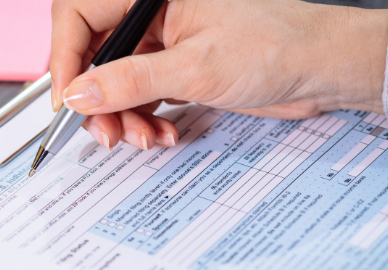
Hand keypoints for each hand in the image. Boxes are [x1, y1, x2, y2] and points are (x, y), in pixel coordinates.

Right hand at [50, 0, 387, 150]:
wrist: (323, 70)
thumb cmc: (278, 45)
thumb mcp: (195, 67)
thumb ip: (129, 81)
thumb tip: (78, 93)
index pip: (80, 14)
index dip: (64, 57)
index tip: (66, 99)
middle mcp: (151, 12)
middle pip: (92, 53)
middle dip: (95, 99)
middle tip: (104, 132)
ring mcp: (160, 42)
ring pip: (111, 81)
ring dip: (119, 117)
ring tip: (141, 138)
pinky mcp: (171, 68)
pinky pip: (135, 95)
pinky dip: (141, 120)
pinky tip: (159, 134)